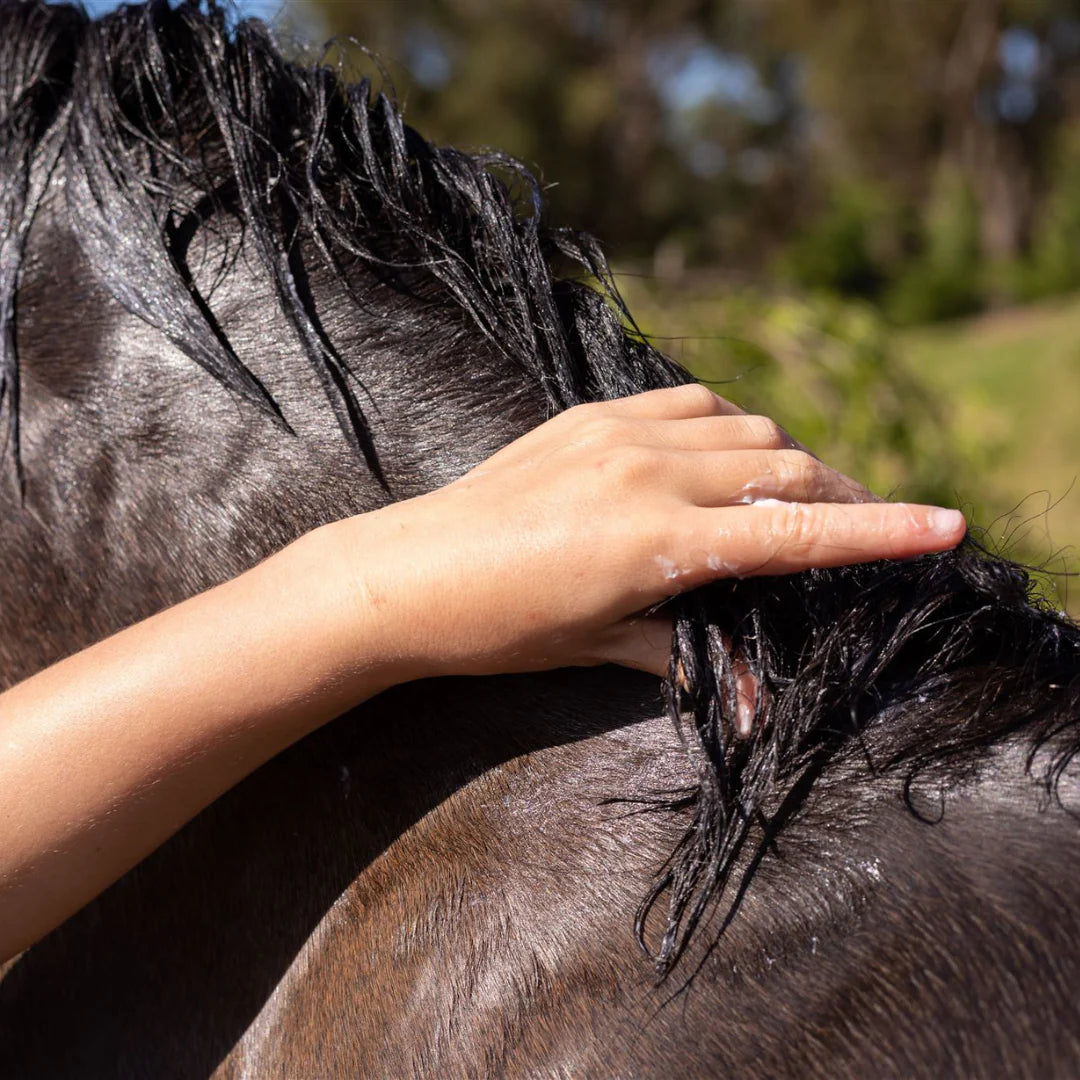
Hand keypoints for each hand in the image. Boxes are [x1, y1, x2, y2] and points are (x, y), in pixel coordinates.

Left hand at [335, 384, 965, 683]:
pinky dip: (724, 425)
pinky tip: (717, 456)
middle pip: (784, 465)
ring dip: (782, 457)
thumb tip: (758, 696)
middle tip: (863, 521)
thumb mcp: (602, 647)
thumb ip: (690, 653)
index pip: (794, 529)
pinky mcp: (589, 413)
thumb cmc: (499, 629)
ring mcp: (617, 431)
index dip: (880, 530)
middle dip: (840, 491)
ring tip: (787, 494)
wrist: (404, 574)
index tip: (947, 525)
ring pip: (742, 425)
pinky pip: (686, 401)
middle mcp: (647, 470)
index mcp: (655, 539)